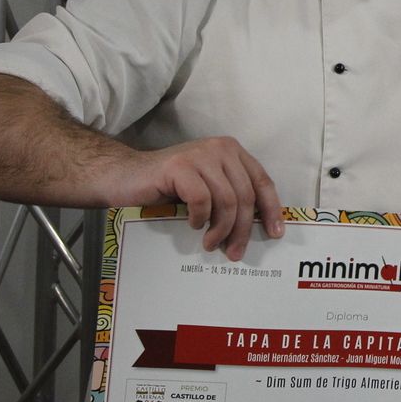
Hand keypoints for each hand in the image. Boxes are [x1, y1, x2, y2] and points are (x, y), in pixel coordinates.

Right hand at [108, 137, 283, 260]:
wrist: (125, 177)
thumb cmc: (168, 188)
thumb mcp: (208, 189)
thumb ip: (230, 198)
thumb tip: (255, 228)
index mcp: (232, 152)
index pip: (262, 182)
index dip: (271, 209)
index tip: (275, 234)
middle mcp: (220, 148)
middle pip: (246, 195)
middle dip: (243, 229)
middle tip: (235, 253)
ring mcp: (200, 155)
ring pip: (227, 200)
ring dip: (221, 229)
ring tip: (212, 245)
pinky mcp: (179, 167)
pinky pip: (202, 200)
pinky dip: (200, 218)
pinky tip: (193, 225)